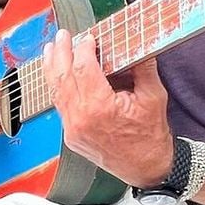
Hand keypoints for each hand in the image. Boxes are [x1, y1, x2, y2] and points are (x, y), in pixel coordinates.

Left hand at [42, 29, 173, 185]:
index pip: (83, 68)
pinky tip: (57, 75)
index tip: (88, 38)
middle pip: (63, 77)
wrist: (147, 168)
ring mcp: (73, 130)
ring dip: (53, 68)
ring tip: (51, 49)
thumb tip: (138, 41)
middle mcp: (81, 119)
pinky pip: (60, 105)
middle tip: (62, 36)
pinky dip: (57, 87)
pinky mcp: (71, 136)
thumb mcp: (153, 96)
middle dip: (61, 52)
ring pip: (56, 92)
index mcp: (100, 108)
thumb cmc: (151, 136)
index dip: (83, 49)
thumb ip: (142, 66)